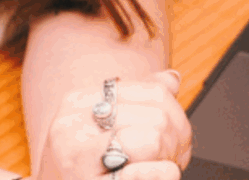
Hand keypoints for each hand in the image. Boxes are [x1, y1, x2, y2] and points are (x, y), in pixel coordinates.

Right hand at [35, 69, 191, 179]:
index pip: (152, 91)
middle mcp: (71, 128)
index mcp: (77, 103)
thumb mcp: (106, 126)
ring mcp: (79, 160)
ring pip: (153, 140)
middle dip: (176, 140)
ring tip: (159, 166)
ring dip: (168, 158)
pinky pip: (148, 173)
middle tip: (172, 155)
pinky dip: (163, 174)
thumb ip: (139, 101)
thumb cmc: (86, 165)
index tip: (177, 132)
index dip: (175, 113)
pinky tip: (156, 175)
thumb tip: (171, 79)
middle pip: (157, 116)